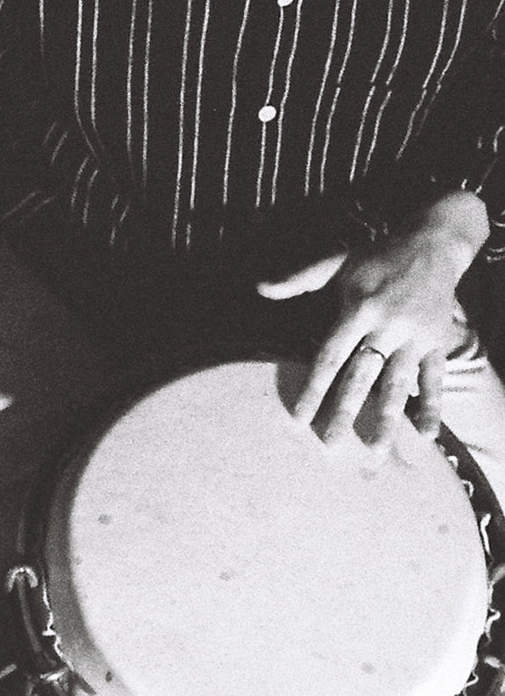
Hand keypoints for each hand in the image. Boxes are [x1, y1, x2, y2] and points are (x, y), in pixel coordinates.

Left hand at [257, 191, 487, 444]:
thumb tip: (258, 287)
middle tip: (328, 445)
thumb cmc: (376, 257)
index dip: (314, 388)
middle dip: (344, 412)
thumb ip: (298, 278)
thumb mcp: (336, 262)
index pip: (330, 356)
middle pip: (361, 377)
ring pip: (398, 384)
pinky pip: (434, 378)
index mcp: (358, 309)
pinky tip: (423, 435)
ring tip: (374, 453)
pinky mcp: (437, 342)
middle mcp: (386, 326)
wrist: (432, 243)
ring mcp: (414, 336)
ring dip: (386, 420)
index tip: (299, 418)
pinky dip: (431, 406)